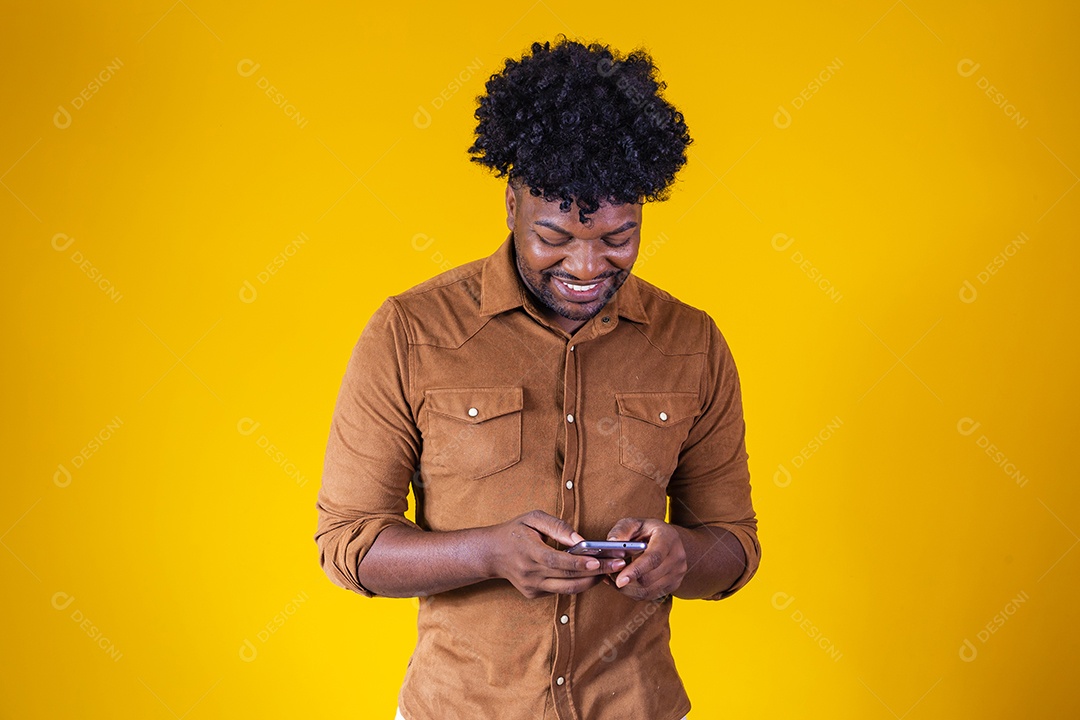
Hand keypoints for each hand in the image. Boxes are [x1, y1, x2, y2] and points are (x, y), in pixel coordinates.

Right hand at [486, 510, 626, 598]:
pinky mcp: (534, 594)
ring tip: (611, 570)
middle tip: (619, 564)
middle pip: (568, 577)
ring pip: (568, 589)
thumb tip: (580, 540)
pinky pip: (561, 590)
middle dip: (597, 572)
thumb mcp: (533, 518)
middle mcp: (530, 573)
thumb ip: (557, 527)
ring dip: (591, 581)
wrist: (491, 554)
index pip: (557, 561)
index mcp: (528, 552)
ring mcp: (532, 587)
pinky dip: (578, 583)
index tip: (600, 560)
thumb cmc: (515, 531)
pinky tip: (592, 574)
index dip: (579, 563)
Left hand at [604, 517, 687, 601]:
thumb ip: (621, 531)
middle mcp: (677, 557)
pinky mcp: (674, 585)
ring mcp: (678, 573)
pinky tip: (625, 582)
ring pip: (647, 591)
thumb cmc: (647, 530)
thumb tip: (611, 544)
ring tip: (615, 577)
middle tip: (610, 572)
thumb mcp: (634, 523)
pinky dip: (633, 592)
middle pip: (649, 578)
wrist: (670, 540)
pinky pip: (649, 595)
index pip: (653, 558)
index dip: (635, 570)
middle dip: (626, 579)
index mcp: (668, 538)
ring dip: (627, 588)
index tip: (619, 580)